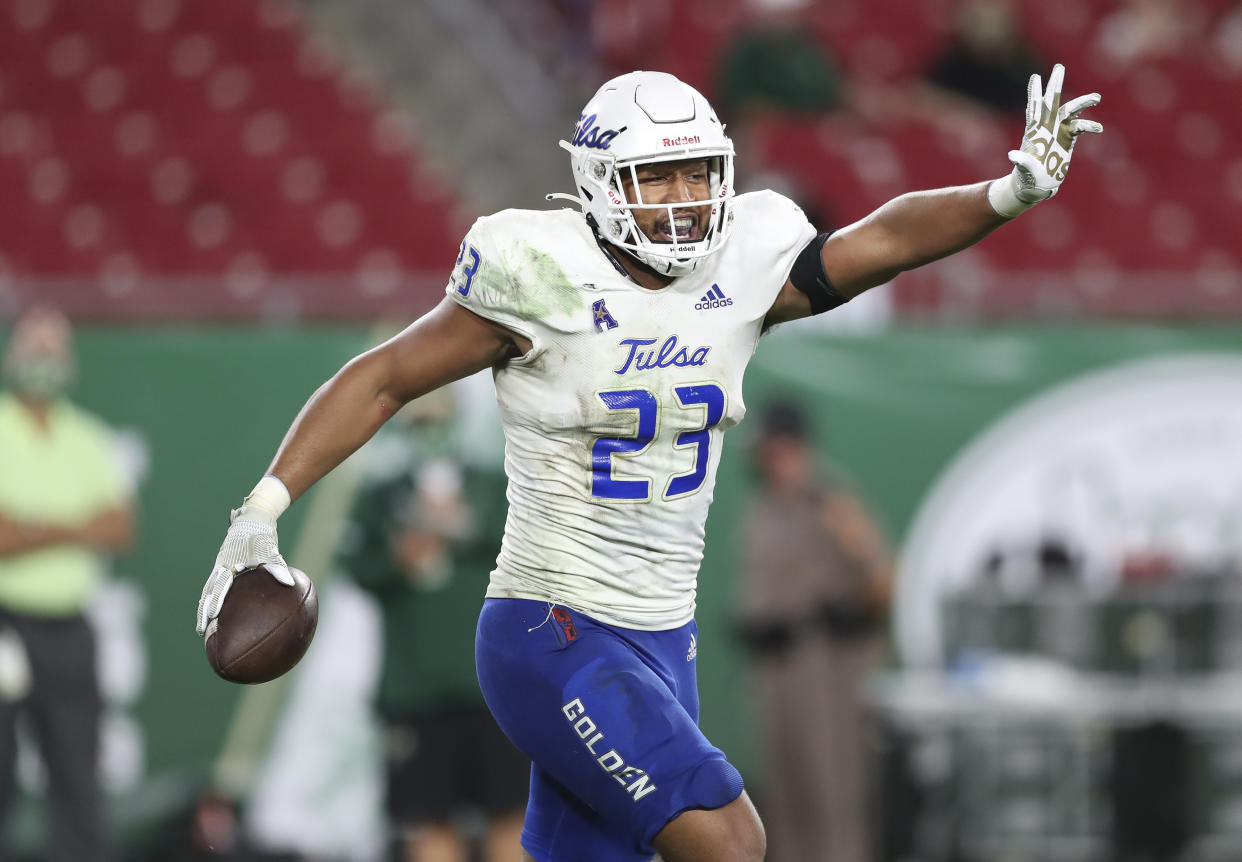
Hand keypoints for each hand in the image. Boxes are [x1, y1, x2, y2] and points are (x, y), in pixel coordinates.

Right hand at [195, 505, 293, 635]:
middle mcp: (220, 566)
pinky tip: (213, 612)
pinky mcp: (222, 567)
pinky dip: (210, 599)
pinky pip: (213, 586)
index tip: (212, 617)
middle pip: (208, 593)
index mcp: (229, 563)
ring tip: (203, 628)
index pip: (220, 585)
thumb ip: (278, 568)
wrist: (253, 520)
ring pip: (208, 591)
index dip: (215, 601)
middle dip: (204, 612)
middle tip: (202, 631)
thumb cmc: (262, 537)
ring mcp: (219, 567)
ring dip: (204, 608)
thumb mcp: (271, 552)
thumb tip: (290, 584)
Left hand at [988, 63, 1102, 216]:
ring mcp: (1059, 131)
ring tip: (1096, 98)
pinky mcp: (1068, 140)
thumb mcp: (1023, 169)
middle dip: (1055, 84)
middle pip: (1052, 101)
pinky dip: (1089, 126)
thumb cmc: (1026, 177)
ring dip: (1082, 103)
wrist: (1036, 185)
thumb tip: (1012, 155)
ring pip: (1071, 111)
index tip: (1035, 77)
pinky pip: (1081, 128)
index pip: (1034, 107)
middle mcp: (1047, 127)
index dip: (1034, 92)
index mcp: (1035, 130)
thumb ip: (1021, 161)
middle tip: (1059, 66)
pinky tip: (1098, 129)